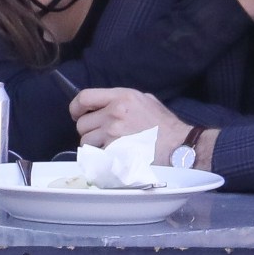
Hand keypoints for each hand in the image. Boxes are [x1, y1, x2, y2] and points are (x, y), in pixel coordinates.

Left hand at [70, 87, 190, 164]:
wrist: (177, 145)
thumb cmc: (164, 124)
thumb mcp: (145, 100)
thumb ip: (123, 100)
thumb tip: (105, 104)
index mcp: (121, 97)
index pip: (84, 97)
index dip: (76, 107)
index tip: (77, 114)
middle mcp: (114, 113)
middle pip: (82, 124)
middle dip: (88, 130)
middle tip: (101, 134)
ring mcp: (113, 134)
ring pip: (86, 142)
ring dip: (94, 145)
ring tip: (109, 146)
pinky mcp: (114, 153)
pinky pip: (96, 156)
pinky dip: (101, 157)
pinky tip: (113, 156)